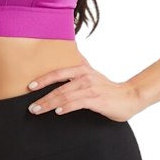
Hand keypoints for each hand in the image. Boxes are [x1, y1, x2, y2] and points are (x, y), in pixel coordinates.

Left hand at [26, 54, 140, 121]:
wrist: (129, 96)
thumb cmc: (107, 87)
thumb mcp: (91, 72)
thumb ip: (79, 62)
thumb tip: (70, 47)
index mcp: (81, 69)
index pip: (58, 73)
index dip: (43, 79)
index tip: (30, 86)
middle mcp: (85, 77)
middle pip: (59, 87)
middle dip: (43, 97)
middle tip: (31, 106)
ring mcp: (90, 89)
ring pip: (65, 96)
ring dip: (50, 104)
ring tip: (38, 111)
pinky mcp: (96, 100)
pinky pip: (78, 103)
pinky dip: (66, 107)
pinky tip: (58, 112)